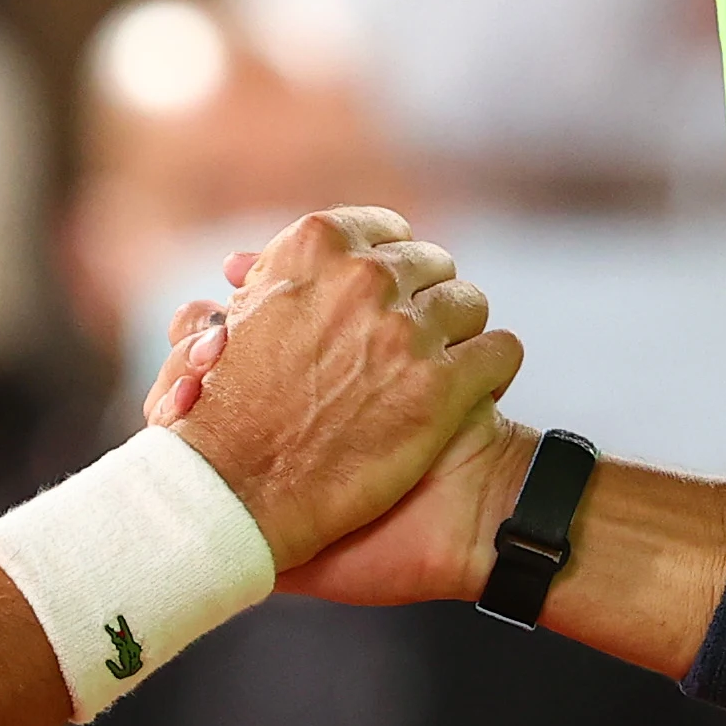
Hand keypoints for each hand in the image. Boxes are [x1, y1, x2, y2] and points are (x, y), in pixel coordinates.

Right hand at [162, 208, 520, 570]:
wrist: (236, 493)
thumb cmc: (224, 415)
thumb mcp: (229, 321)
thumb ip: (259, 284)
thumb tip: (248, 265)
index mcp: (315, 247)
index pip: (388, 231)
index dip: (391, 266)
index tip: (388, 295)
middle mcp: (366, 278)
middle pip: (433, 265)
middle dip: (424, 300)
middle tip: (409, 340)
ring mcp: (406, 332)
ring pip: (472, 304)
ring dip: (458, 335)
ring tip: (440, 367)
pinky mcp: (440, 388)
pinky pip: (502, 352)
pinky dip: (493, 371)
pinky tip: (475, 390)